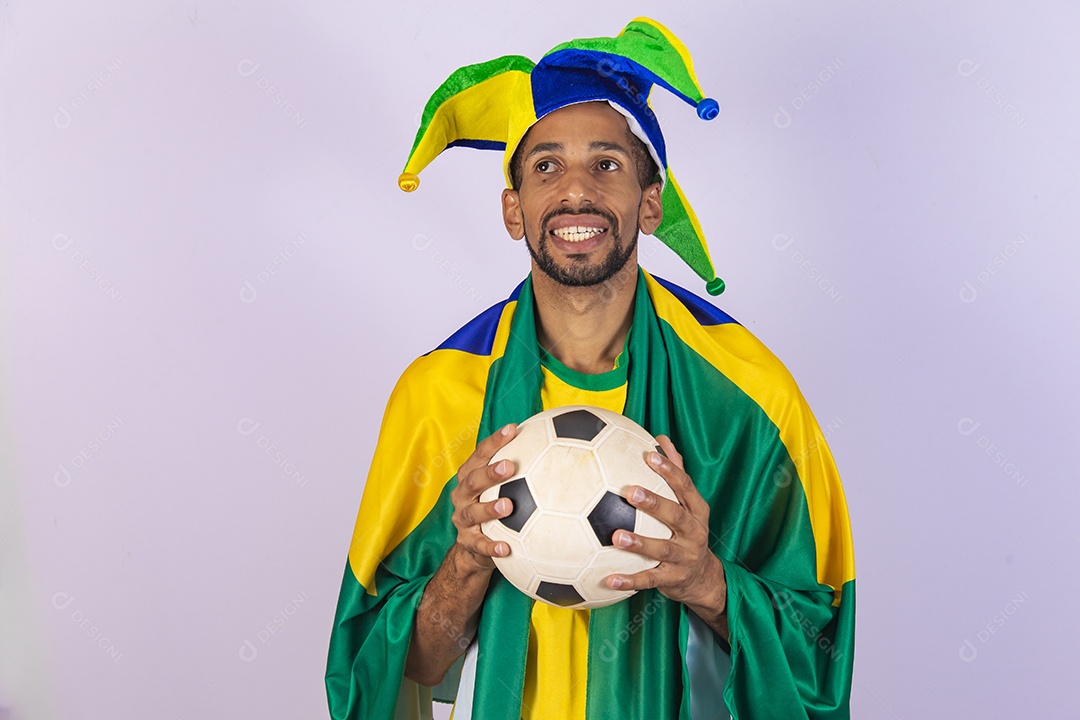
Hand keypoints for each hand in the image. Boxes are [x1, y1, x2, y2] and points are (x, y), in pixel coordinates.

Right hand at [449, 424, 517, 572]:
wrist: (474, 547)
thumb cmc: (492, 506)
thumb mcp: (499, 486)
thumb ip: (518, 468)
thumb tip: (553, 443)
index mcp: (470, 476)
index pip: (480, 454)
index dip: (495, 441)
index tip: (513, 429)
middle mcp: (463, 495)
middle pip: (473, 481)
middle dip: (490, 473)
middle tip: (509, 466)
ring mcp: (463, 519)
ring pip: (473, 512)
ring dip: (489, 509)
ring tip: (508, 506)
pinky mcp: (468, 542)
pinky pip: (479, 545)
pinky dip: (492, 546)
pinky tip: (506, 548)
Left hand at [605, 435, 726, 619]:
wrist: (704, 578)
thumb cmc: (688, 531)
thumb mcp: (688, 504)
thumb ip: (676, 472)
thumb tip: (661, 439)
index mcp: (696, 511)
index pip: (685, 486)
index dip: (669, 471)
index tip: (649, 456)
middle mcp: (693, 532)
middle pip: (675, 515)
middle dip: (654, 503)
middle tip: (630, 492)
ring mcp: (684, 557)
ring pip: (661, 549)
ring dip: (639, 543)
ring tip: (616, 536)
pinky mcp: (672, 579)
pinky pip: (648, 580)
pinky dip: (629, 580)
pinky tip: (608, 579)